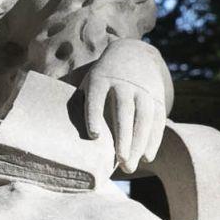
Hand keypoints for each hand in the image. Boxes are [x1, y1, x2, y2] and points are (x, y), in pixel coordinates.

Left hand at [79, 38, 170, 175]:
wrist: (134, 54)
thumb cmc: (103, 79)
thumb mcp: (88, 83)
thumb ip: (79, 104)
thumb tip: (62, 136)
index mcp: (100, 79)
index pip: (96, 97)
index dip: (94, 115)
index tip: (93, 135)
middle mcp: (123, 84)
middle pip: (124, 111)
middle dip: (123, 137)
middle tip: (120, 161)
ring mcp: (142, 90)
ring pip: (144, 118)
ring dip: (139, 144)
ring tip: (130, 166)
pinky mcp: (157, 97)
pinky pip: (157, 120)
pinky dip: (154, 139)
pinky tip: (147, 157)